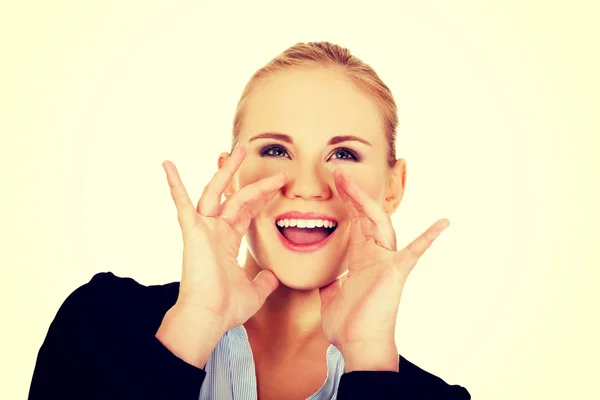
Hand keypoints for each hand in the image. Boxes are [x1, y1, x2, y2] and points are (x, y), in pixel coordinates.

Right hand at [161, 144, 285, 332]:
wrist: (208, 317)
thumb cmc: (226, 308)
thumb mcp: (254, 292)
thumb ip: (264, 281)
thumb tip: (274, 276)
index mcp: (226, 243)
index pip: (244, 212)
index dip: (259, 197)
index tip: (277, 185)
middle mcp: (214, 232)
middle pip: (234, 198)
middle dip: (250, 179)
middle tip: (260, 160)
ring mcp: (202, 230)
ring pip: (215, 193)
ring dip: (226, 171)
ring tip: (238, 150)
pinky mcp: (192, 232)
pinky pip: (182, 204)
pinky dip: (175, 184)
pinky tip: (168, 165)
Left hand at [319, 169, 449, 370]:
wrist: (358, 347)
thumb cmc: (348, 326)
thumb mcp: (332, 297)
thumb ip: (331, 283)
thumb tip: (326, 278)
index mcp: (361, 259)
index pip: (355, 224)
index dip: (347, 203)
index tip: (335, 185)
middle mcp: (376, 256)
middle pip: (366, 217)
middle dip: (353, 194)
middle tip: (338, 174)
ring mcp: (387, 262)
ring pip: (380, 224)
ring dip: (366, 202)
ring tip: (350, 182)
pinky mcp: (396, 273)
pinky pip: (415, 252)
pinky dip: (429, 238)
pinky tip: (443, 222)